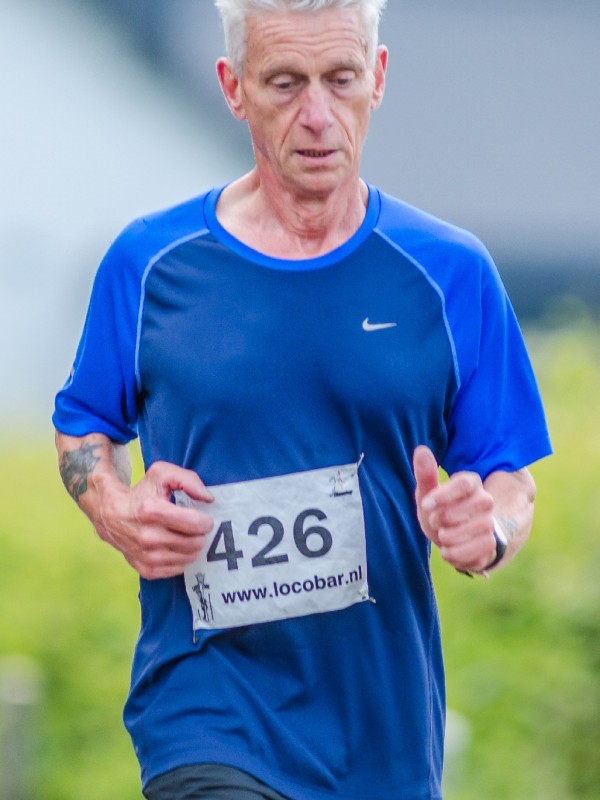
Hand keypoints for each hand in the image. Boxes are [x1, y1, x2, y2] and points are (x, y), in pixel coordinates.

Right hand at [95, 461, 213, 579]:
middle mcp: (149, 537)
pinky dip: (182, 557)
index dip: (206, 520)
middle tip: (192, 526)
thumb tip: (208, 499)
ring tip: (183, 534)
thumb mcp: (162, 474)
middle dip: (199, 533)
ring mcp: (147, 556)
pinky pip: (179, 568)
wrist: (110, 515)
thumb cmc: (141, 493)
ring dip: (192, 546)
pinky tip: (174, 546)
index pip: (195, 524)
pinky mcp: (147, 570)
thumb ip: (189, 480)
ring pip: (190, 557)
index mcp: (152, 511)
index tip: (202, 517)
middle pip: (196, 542)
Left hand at [413, 445, 495, 573]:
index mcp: (470, 483)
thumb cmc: (436, 512)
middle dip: (446, 517)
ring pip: (481, 527)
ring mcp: (490, 523)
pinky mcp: (491, 544)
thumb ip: (425, 475)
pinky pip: (481, 549)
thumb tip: (421, 449)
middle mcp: (485, 501)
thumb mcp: (426, 494)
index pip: (464, 483)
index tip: (425, 504)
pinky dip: (458, 553)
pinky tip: (448, 550)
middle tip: (434, 521)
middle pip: (475, 505)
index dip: (443, 495)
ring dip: (452, 536)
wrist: (448, 540)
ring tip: (442, 536)